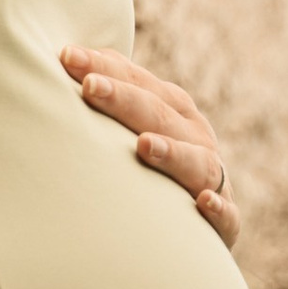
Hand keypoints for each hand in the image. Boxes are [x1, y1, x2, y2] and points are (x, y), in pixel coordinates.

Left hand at [62, 45, 239, 247]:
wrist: (193, 231)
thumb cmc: (151, 172)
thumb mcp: (134, 130)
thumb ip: (109, 101)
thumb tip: (61, 58)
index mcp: (173, 111)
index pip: (138, 83)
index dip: (105, 68)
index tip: (66, 57)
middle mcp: (195, 138)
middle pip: (160, 114)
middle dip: (125, 99)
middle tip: (90, 87)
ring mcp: (213, 179)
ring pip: (197, 162)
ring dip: (172, 153)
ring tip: (143, 145)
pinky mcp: (225, 223)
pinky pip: (227, 216)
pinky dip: (218, 209)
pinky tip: (203, 202)